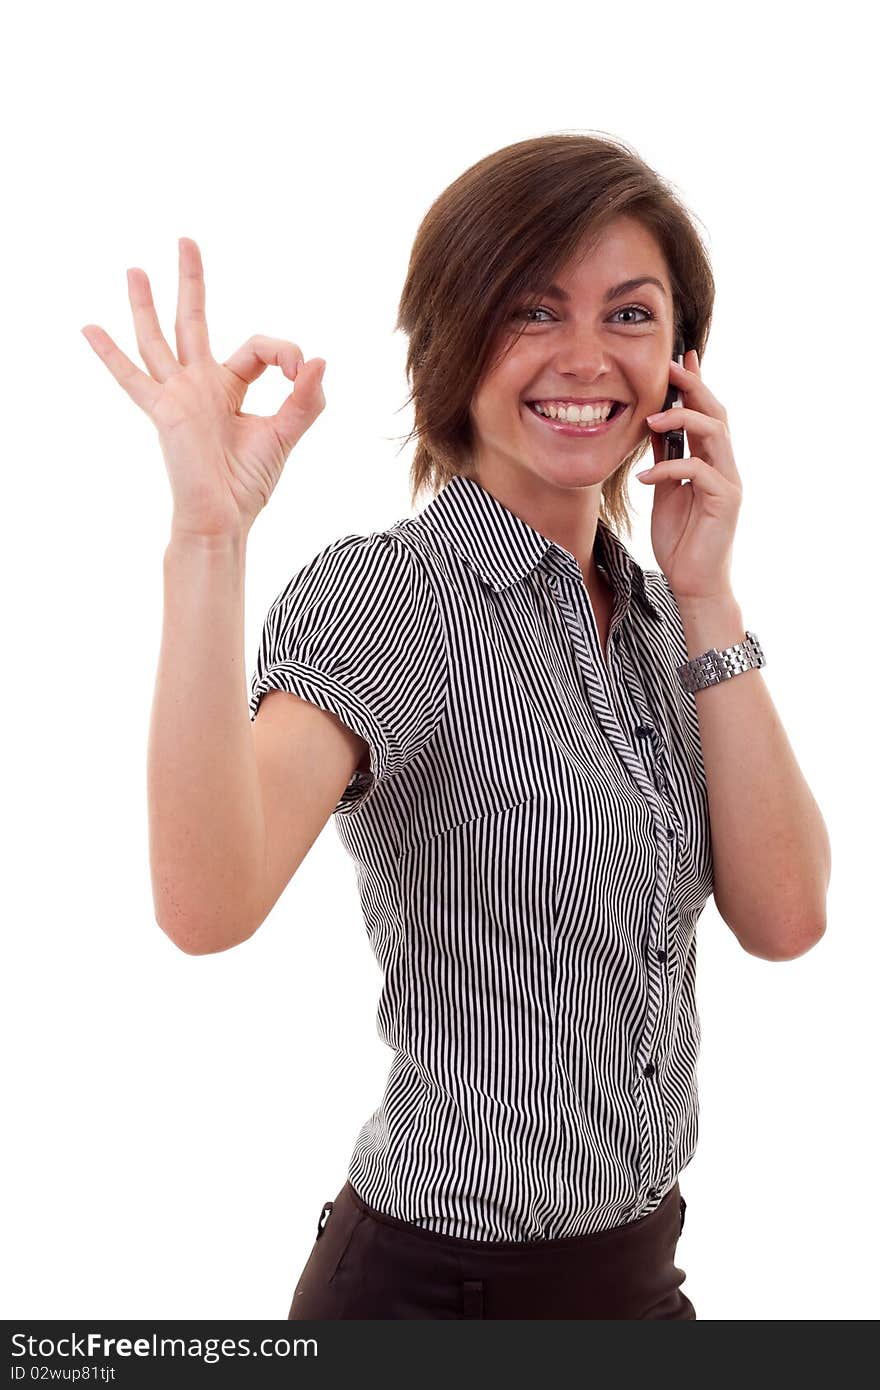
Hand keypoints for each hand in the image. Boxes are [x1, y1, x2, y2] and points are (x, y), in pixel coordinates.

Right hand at [81, 238, 326, 537]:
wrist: (223, 517)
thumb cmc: (248, 483)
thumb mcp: (285, 434)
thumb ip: (305, 399)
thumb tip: (320, 360)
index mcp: (229, 387)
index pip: (256, 348)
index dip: (284, 352)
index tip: (301, 374)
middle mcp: (200, 385)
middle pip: (193, 321)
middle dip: (191, 282)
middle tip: (186, 241)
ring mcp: (178, 395)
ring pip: (158, 339)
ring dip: (146, 303)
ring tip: (136, 269)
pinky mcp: (163, 410)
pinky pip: (132, 378)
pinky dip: (110, 354)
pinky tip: (89, 328)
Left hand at [636, 349, 741, 602]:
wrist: (694, 582)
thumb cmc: (680, 539)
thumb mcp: (665, 489)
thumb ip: (664, 458)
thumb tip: (652, 424)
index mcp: (711, 461)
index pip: (707, 413)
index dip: (697, 383)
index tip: (681, 356)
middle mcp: (725, 466)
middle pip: (716, 413)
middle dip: (694, 386)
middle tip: (669, 368)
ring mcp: (729, 482)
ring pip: (715, 433)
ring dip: (682, 420)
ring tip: (649, 419)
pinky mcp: (726, 502)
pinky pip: (699, 471)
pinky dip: (670, 467)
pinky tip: (644, 477)